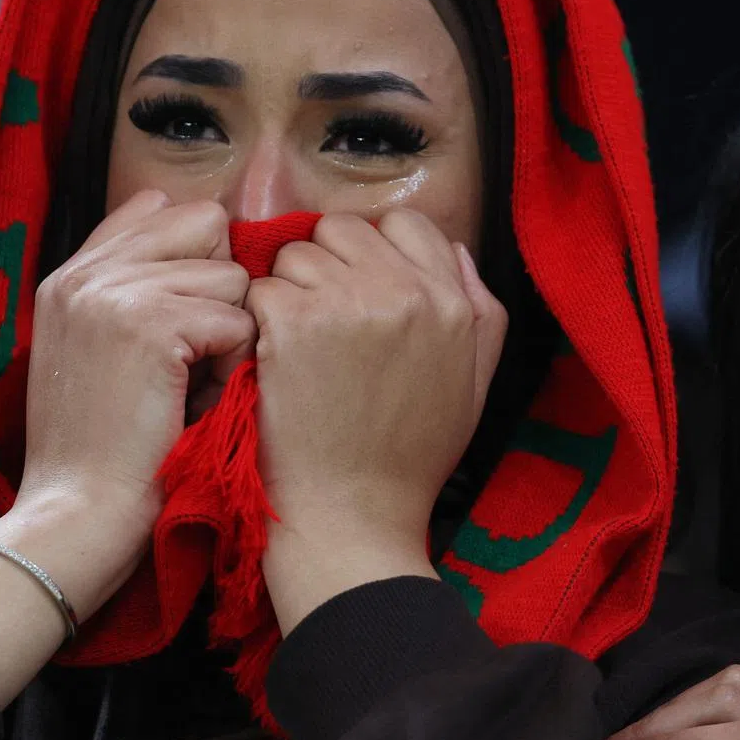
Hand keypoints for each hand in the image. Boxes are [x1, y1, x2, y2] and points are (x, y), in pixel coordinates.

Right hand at [17, 190, 253, 614]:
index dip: (196, 255)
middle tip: (200, 347)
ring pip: (232, 274)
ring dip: (231, 332)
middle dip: (222, 284)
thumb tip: (210, 235)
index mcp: (72, 274)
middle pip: (207, 222)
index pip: (156, 207)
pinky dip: (234, 364)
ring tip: (196, 383)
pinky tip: (200, 399)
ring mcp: (115, 292)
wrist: (81, 510)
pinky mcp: (149, 323)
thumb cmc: (108, 444)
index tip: (190, 313)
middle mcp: (88, 272)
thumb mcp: (103, 350)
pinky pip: (238, 317)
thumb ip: (138, 290)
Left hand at [250, 210, 506, 629]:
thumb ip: (480, 307)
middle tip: (325, 316)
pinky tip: (273, 358)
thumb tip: (454, 251)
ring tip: (299, 342)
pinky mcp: (290, 325)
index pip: (405, 223)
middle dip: (329, 264)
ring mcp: (344, 304)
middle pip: (342, 228)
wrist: (353, 516)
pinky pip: (262, 288)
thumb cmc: (412, 453)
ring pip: (296, 254)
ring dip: (291, 290)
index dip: (378, 251)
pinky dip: (260, 319)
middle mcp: (403, 291)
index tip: (363, 288)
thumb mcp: (476, 380)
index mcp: (452, 302)